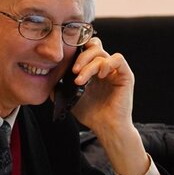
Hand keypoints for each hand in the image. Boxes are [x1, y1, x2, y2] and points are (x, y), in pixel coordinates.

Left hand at [69, 37, 148, 174]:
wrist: (106, 128)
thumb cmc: (92, 115)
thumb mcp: (71, 98)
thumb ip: (61, 86)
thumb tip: (48, 78)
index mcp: (93, 70)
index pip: (86, 49)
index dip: (77, 50)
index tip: (67, 62)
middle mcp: (104, 67)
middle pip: (94, 46)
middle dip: (81, 56)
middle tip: (73, 71)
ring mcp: (115, 71)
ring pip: (102, 53)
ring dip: (89, 65)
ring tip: (81, 80)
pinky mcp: (125, 75)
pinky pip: (118, 59)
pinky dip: (107, 64)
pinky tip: (99, 76)